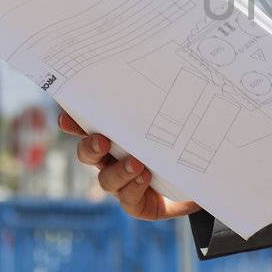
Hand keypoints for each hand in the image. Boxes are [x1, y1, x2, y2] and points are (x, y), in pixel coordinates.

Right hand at [57, 111, 200, 221]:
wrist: (205, 181)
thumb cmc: (187, 143)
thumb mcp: (180, 119)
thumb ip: (167, 101)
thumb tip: (168, 67)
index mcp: (118, 136)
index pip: (90, 127)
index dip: (75, 123)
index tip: (66, 117)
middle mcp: (114, 160)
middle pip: (88, 154)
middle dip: (90, 147)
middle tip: (102, 140)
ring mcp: (123, 184)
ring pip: (107, 180)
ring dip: (119, 171)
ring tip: (137, 163)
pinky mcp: (138, 204)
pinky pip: (128, 199)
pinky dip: (133, 188)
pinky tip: (145, 178)